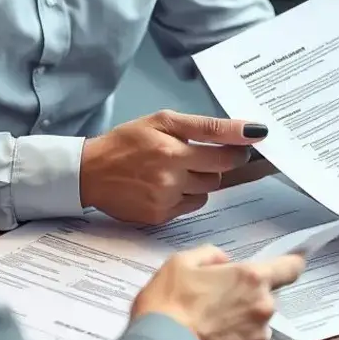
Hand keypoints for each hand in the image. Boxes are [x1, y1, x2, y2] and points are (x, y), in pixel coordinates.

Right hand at [81, 110, 268, 223]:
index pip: (226, 155)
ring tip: (175, 169)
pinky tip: (166, 185)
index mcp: (173, 151)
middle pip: (218, 175)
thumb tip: (249, 130)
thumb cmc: (127, 141)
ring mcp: (165, 202)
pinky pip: (190, 207)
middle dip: (213, 163)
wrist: (90, 172)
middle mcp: (171, 179)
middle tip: (195, 154)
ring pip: (206, 192)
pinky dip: (185, 196)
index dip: (238, 150)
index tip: (245, 145)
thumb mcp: (163, 121)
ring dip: (199, 180)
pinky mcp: (159, 218)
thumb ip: (206, 126)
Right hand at [132, 244, 304, 339]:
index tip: (296, 262)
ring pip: (254, 326)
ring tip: (207, 328)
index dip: (292, 263)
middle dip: (245, 298)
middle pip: (264, 298)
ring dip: (239, 324)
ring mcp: (257, 339)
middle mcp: (262, 308)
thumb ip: (209, 255)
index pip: (289, 268)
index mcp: (251, 278)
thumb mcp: (181, 263)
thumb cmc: (169, 303)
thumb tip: (224, 264)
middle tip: (214, 302)